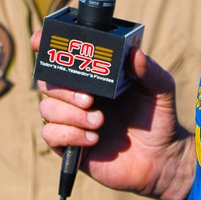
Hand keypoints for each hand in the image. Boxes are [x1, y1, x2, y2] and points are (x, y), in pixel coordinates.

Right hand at [31, 31, 196, 199]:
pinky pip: (51, 135)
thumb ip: (149, 70)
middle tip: (89, 99)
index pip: (62, 58)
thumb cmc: (158, 118)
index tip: (39, 41)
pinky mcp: (70, 145)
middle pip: (47, 82)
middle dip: (64, 89)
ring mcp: (72, 120)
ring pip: (46, 109)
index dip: (45, 47)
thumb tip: (134, 53)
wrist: (161, 158)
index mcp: (94, 76)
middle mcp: (78, 95)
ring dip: (71, 115)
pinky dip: (70, 134)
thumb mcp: (160, 88)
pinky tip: (93, 139)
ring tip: (99, 122)